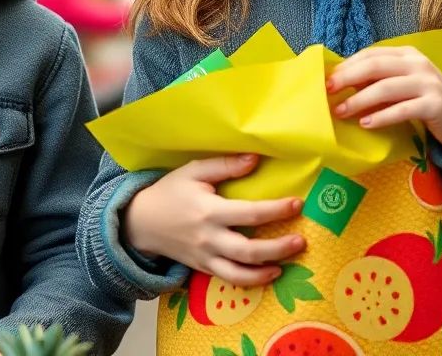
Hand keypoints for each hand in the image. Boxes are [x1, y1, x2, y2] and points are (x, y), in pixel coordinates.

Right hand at [123, 155, 304, 286]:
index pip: (250, 213)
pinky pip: (229, 280)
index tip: (297, 204)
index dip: (276, 210)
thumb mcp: (193, 171)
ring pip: (240, 273)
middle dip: (278, 248)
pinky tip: (268, 274)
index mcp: (209, 211)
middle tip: (301, 241)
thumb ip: (225, 165)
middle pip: (249, 250)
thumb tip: (255, 159)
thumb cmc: (170, 192)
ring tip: (287, 264)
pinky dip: (250, 281)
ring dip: (267, 271)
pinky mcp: (203, 268)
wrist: (140, 222)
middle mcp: (209, 238)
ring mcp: (206, 257)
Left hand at [328, 46, 441, 152]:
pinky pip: (402, 109)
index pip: (371, 54)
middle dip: (347, 78)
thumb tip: (342, 84)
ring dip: (359, 100)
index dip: (347, 65)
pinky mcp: (435, 105)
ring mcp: (428, 83)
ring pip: (386, 88)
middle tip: (328, 91)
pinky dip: (381, 116)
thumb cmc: (426, 101)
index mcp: (406, 55)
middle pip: (375, 66)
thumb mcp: (402, 85)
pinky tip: (366, 124)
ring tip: (341, 112)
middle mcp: (417, 64)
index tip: (327, 78)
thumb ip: (378, 81)